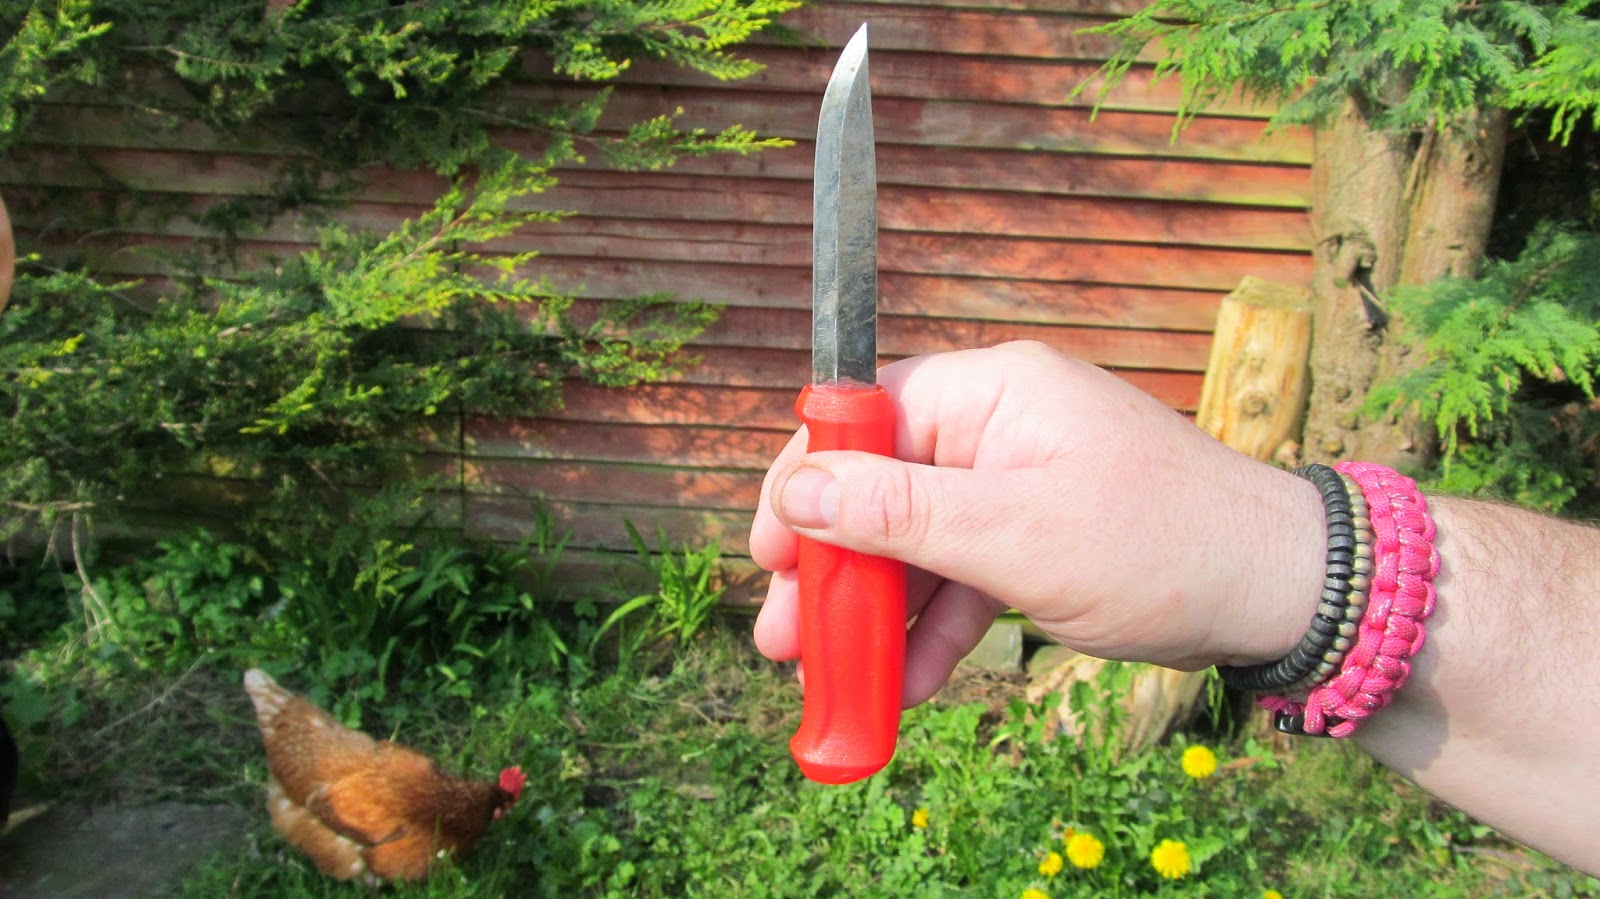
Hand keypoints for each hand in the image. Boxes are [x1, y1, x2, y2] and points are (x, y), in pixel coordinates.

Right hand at [750, 341, 1324, 706]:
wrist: (1281, 592)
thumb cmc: (1160, 546)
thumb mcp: (1016, 536)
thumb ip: (900, 514)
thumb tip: (798, 490)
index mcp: (991, 391)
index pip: (863, 415)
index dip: (806, 482)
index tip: (767, 552)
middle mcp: (998, 425)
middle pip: (880, 486)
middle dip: (831, 566)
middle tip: (783, 637)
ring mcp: (1019, 482)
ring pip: (918, 541)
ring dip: (876, 610)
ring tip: (828, 675)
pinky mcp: (1040, 534)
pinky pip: (965, 573)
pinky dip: (936, 626)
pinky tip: (906, 684)